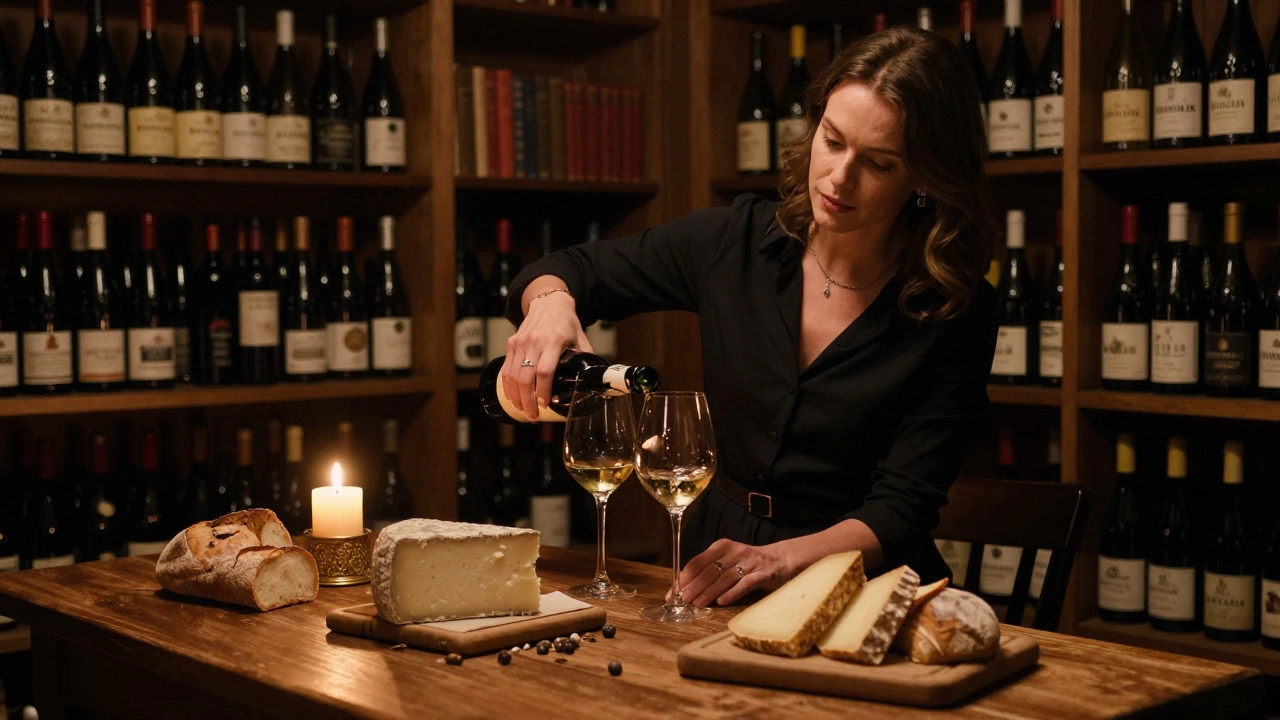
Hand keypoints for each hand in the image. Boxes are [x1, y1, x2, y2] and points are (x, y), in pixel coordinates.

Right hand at [500, 292, 592, 420]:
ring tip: (523, 411)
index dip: (543, 391)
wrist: (549, 302)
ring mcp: (520, 342)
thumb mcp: (580, 339)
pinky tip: (513, 397)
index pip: (544, 371)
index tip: (545, 404)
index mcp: (554, 341)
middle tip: (533, 416)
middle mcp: (534, 342)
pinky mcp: (512, 343)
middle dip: (528, 401)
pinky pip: (506, 369)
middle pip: (526, 378)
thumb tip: (593, 382)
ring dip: (516, 397)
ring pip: (513, 376)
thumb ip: (585, 360)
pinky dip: (508, 386)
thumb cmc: (567, 323)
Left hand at [673, 539, 797, 607]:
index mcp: (722, 546)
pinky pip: (745, 584)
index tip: (673, 592)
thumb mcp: (727, 561)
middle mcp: (735, 551)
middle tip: (683, 600)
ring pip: (725, 578)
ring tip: (697, 604)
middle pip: (710, 570)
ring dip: (709, 592)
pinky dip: (732, 593)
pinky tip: (721, 602)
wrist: (781, 560)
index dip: (685, 577)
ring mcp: (750, 562)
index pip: (698, 561)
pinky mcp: (763, 574)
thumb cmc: (747, 564)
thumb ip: (708, 572)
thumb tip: (683, 588)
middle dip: (694, 586)